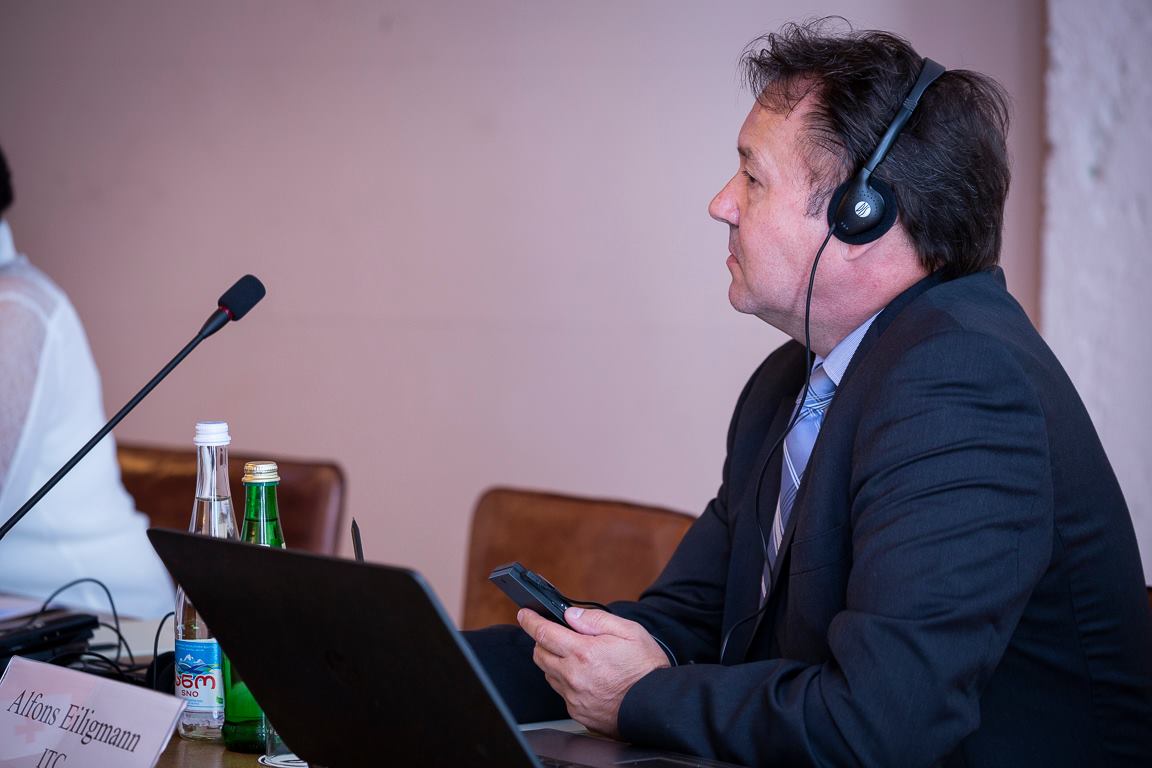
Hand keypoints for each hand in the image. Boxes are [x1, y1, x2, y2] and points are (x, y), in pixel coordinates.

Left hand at [517, 606, 669, 737]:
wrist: (657, 706)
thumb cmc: (646, 669)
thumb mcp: (628, 632)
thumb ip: (596, 620)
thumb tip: (571, 615)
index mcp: (583, 652)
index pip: (544, 633)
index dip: (530, 621)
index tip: (524, 614)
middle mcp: (573, 676)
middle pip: (540, 655)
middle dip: (541, 641)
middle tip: (554, 634)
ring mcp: (574, 697)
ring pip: (549, 675)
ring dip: (553, 662)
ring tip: (575, 657)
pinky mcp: (578, 712)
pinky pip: (562, 693)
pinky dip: (566, 682)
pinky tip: (584, 678)